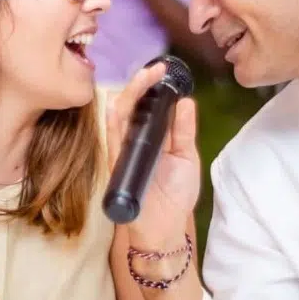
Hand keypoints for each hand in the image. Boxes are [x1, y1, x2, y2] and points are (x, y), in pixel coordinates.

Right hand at [105, 61, 201, 256]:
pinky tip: (115, 105)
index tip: (163, 70)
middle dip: (141, 84)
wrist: (165, 229)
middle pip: (132, 104)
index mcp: (153, 135)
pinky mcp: (117, 164)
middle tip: (155, 70)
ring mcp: (124, 150)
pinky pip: (111, 140)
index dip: (152, 86)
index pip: (148, 104)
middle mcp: (136, 139)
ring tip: (143, 79)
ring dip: (129, 95)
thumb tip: (186, 101)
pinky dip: (112, 122)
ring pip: (120, 116)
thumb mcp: (187, 158)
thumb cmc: (175, 195)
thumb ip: (184, 132)